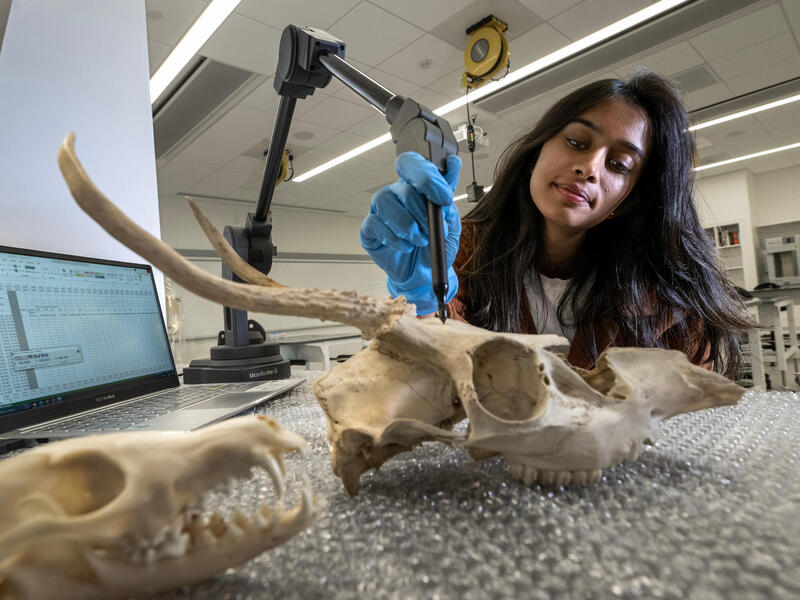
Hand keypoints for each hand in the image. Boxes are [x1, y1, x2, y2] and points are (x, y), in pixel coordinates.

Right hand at [361, 151, 461, 314]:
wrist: (424, 275)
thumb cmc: (436, 245)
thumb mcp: (450, 222)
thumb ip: (448, 195)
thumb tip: (454, 164)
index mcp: (415, 186)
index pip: (413, 165)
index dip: (427, 177)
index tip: (443, 199)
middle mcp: (396, 194)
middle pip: (403, 187)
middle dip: (422, 211)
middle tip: (432, 229)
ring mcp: (381, 210)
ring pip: (385, 202)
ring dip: (406, 224)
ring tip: (420, 241)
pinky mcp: (369, 230)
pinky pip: (374, 224)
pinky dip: (393, 237)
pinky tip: (406, 247)